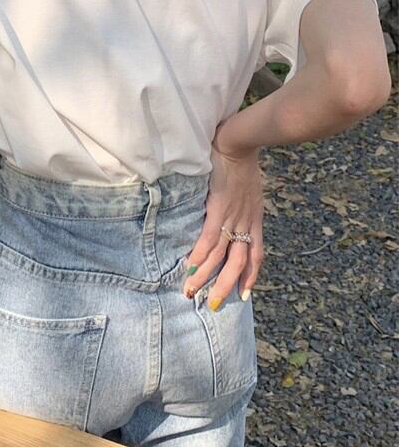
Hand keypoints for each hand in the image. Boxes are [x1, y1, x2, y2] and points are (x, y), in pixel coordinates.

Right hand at [182, 133, 263, 308]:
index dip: (250, 276)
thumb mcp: (251, 187)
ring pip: (221, 256)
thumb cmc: (243, 158)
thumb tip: (233, 203)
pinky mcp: (218, 207)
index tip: (244, 295)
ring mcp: (233, 216)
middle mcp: (246, 222)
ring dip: (207, 277)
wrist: (240, 141)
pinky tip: (190, 266)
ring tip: (192, 291)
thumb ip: (243, 199)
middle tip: (212, 305)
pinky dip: (200, 254)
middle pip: (238, 264)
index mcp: (255, 218)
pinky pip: (209, 237)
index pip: (256, 255)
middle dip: (225, 287)